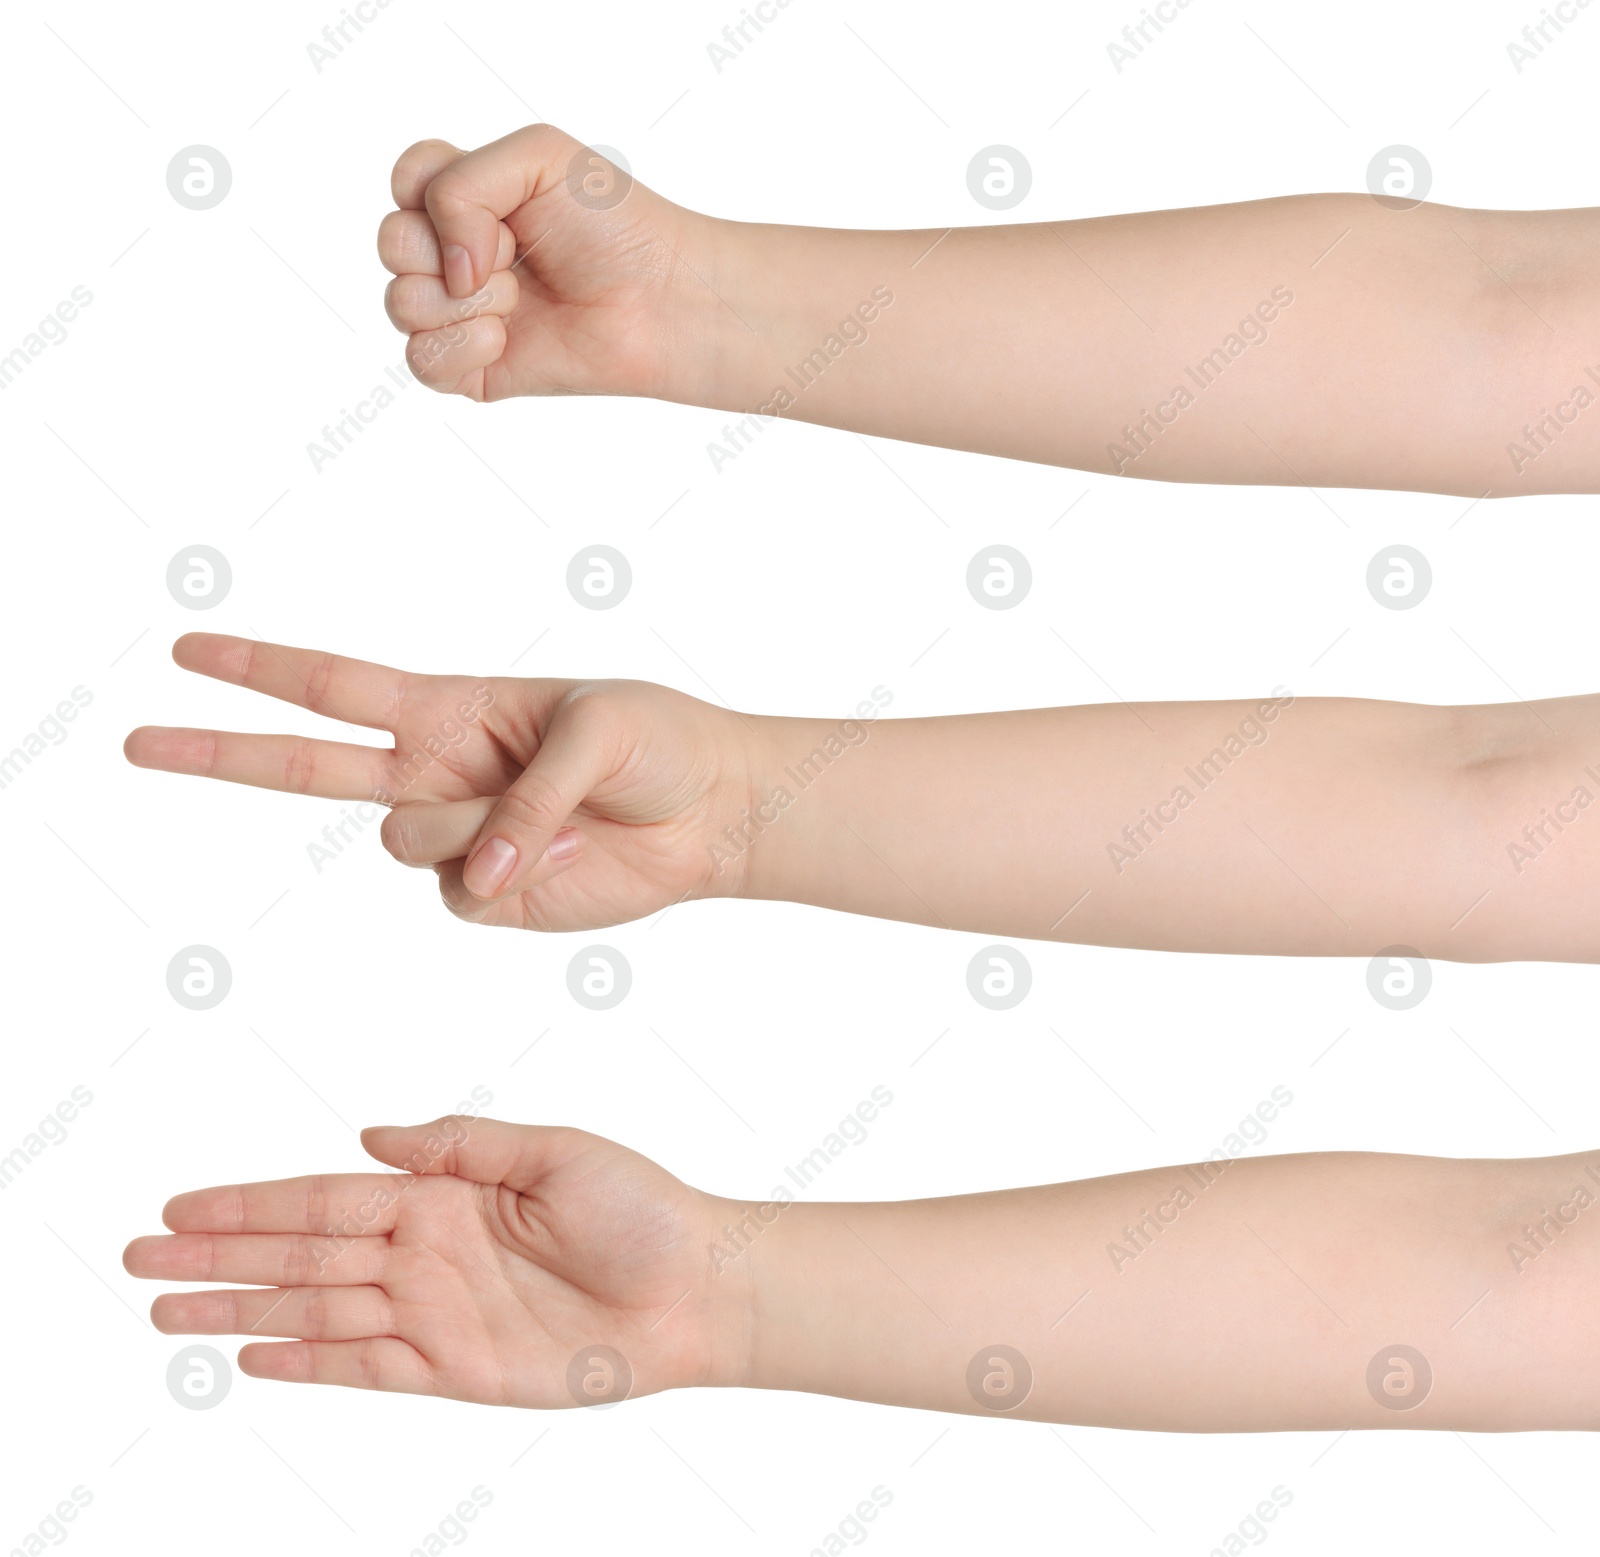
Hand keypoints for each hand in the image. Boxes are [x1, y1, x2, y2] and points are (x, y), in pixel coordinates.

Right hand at [123, 1116, 747, 1404]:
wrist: (696, 1290)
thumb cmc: (641, 1209)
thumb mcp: (555, 1150)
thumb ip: (460, 1142)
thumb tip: (372, 1133)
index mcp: (445, 1193)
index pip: (326, 1195)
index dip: (251, 1201)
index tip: (182, 1204)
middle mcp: (426, 1252)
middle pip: (300, 1252)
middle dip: (218, 1255)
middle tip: (136, 1258)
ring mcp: (435, 1314)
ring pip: (314, 1311)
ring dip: (239, 1309)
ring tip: (165, 1313)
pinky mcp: (456, 1371)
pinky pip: (365, 1369)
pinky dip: (305, 1363)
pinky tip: (251, 1355)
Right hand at [124, 633, 764, 929]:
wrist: (709, 813)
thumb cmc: (656, 743)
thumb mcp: (595, 731)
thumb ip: (523, 794)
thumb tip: (476, 873)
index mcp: (452, 710)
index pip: (336, 686)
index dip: (261, 668)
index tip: (187, 650)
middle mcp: (438, 775)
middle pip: (306, 765)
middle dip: (220, 750)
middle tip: (133, 737)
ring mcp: (459, 840)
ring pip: (408, 845)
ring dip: (479, 827)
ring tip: (561, 813)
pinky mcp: (490, 897)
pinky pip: (463, 896)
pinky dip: (513, 876)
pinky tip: (566, 854)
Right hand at [378, 123, 728, 403]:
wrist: (657, 300)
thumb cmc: (612, 225)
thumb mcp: (536, 156)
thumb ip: (459, 181)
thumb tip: (448, 266)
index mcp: (466, 200)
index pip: (405, 182)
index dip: (438, 192)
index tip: (504, 209)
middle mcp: (455, 257)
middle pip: (392, 243)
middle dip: (451, 247)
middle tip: (518, 257)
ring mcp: (460, 316)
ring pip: (400, 304)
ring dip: (466, 300)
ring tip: (521, 300)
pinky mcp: (471, 370)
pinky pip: (420, 361)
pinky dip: (463, 345)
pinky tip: (506, 339)